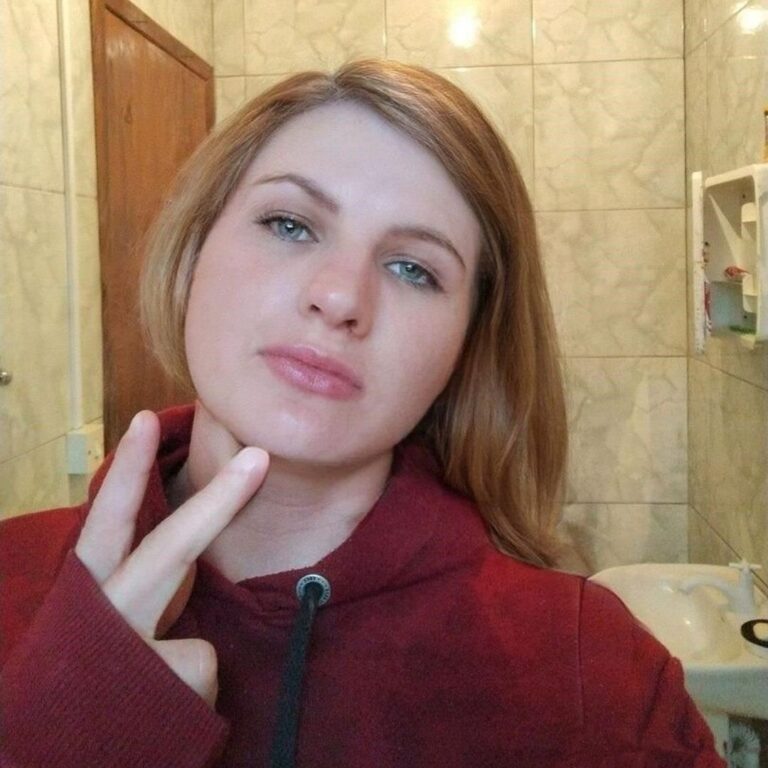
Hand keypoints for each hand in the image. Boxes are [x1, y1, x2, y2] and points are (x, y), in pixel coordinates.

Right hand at [75, 411, 268, 706]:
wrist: (51, 754)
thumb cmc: (91, 675)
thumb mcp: (108, 623)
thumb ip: (144, 586)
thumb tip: (192, 555)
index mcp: (90, 592)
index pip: (108, 522)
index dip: (126, 471)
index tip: (146, 419)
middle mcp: (104, 616)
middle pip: (169, 550)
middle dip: (217, 502)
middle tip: (258, 457)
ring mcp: (127, 656)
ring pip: (199, 643)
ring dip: (186, 669)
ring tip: (148, 698)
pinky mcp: (156, 694)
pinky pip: (203, 675)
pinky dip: (192, 695)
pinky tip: (161, 712)